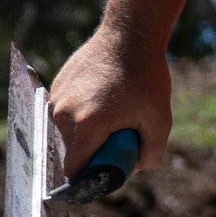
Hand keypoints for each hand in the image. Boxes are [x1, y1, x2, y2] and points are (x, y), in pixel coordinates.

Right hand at [49, 24, 172, 181]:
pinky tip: (102, 99)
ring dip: (87, 134)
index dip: (88, 180)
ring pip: (67, 134)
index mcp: (88, 125)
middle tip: (119, 138)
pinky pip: (65, 114)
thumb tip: (134, 170)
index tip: (104, 176)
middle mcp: (64, 113)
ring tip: (112, 112)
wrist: (128, 36)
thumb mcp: (160, 120)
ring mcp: (56, 99)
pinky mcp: (55, 87)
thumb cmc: (147, 78)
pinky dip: (81, 115)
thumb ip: (150, 154)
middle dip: (93, 155)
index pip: (74, 170)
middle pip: (72, 153)